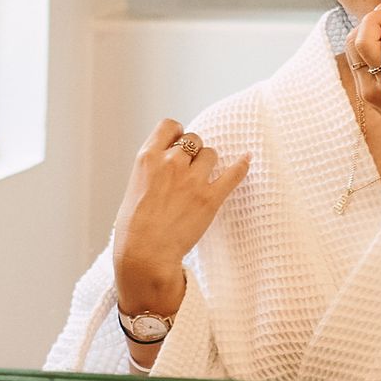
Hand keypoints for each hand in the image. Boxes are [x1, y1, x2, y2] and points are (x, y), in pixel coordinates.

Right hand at [111, 119, 252, 317]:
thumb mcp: (134, 187)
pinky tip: (246, 159)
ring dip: (208, 164)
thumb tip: (167, 163)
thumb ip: (152, 170)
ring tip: (201, 181)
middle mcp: (171, 163)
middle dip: (194, 152)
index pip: (169, 126)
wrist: (144, 255)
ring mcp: (192, 180)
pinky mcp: (210, 198)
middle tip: (189, 169)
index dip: (178, 132)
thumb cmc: (133, 228)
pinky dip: (241, 165)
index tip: (180, 141)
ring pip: (211, 154)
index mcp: (148, 158)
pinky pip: (233, 174)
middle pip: (194, 140)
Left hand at [344, 0, 380, 170]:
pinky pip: (359, 61)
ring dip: (369, 32)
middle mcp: (370, 87)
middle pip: (353, 42)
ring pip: (352, 50)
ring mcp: (366, 92)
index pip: (366, 40)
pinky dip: (370, 45)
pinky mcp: (367, 94)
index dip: (377, 16)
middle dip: (370, 21)